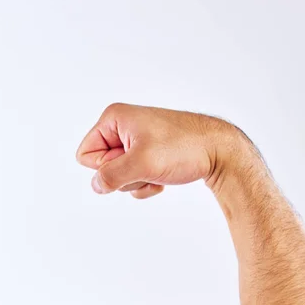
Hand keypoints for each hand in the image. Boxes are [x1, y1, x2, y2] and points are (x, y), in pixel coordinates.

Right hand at [75, 102, 228, 198]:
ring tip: (158, 170)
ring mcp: (136, 142)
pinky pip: (134, 179)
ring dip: (138, 181)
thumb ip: (111, 176)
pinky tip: (164, 176)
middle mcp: (122, 127)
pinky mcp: (148, 154)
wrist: (219, 151)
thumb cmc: (183, 148)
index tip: (130, 161)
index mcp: (114, 118)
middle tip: (148, 167)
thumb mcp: (141, 163)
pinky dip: (148, 183)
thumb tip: (96, 185)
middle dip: (124, 176)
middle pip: (103, 167)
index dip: (105, 167)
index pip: (85, 155)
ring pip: (119, 176)